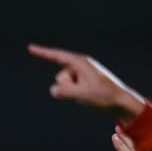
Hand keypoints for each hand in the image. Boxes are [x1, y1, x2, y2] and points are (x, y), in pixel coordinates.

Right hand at [27, 44, 145, 122]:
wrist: (121, 102)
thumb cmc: (104, 96)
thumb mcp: (82, 94)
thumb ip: (64, 92)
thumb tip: (53, 90)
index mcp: (81, 63)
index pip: (57, 56)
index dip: (42, 53)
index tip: (30, 48)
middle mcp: (81, 66)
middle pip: (60, 77)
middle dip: (67, 87)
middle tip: (86, 93)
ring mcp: (82, 74)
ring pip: (65, 85)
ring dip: (72, 92)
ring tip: (90, 96)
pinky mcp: (84, 83)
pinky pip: (71, 89)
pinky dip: (76, 95)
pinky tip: (89, 97)